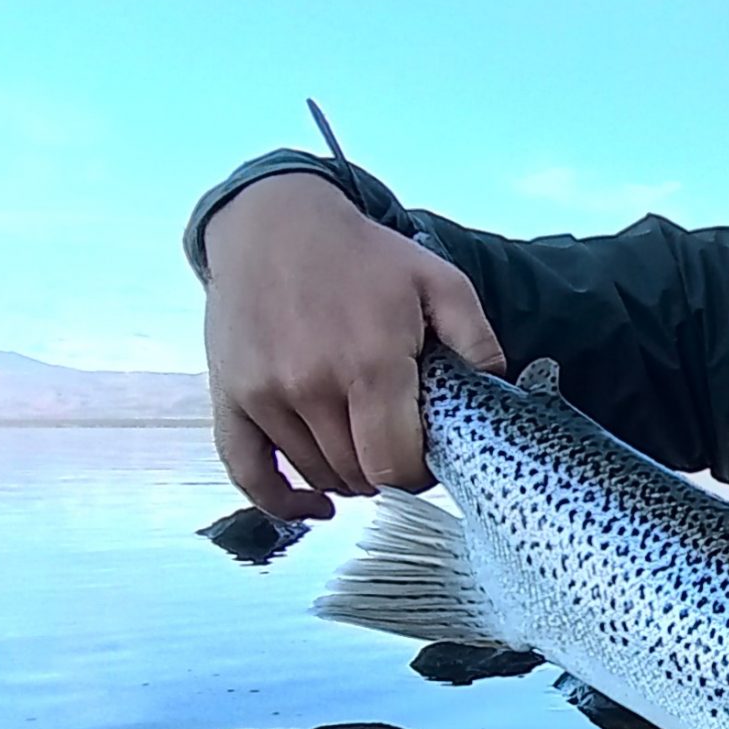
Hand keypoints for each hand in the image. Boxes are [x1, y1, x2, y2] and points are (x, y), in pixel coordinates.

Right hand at [200, 173, 505, 517]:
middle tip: (398, 445)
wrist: (274, 222)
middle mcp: (312, 385)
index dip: (419, 474)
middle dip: (387, 473)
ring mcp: (264, 393)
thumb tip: (499, 388)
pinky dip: (281, 501)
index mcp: (371, 364)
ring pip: (315, 475)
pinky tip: (314, 507)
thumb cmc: (363, 256)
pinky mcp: (230, 395)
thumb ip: (477, 338)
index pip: (397, 465)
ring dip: (346, 477)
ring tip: (363, 446)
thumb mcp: (439, 281)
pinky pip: (248, 473)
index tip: (426, 456)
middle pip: (358, 476)